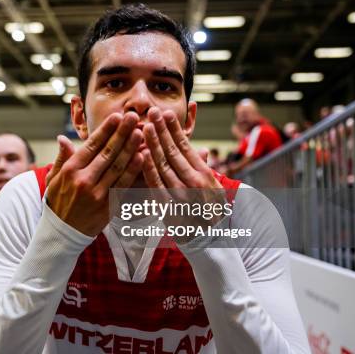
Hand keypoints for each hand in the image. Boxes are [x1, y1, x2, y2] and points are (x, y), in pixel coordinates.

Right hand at [46, 112, 144, 236]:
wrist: (61, 233)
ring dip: (131, 148)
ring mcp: (97, 194)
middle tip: (134, 117)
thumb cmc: (57, 201)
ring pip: (118, 167)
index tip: (117, 116)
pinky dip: (133, 171)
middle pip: (107, 153)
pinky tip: (142, 158)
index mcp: (70, 170)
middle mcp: (83, 180)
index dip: (106, 130)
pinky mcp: (108, 207)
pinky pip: (123, 185)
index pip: (91, 145)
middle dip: (122, 133)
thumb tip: (62, 137)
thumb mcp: (53, 178)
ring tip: (141, 133)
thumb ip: (62, 157)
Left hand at [141, 107, 225, 242]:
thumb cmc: (209, 212)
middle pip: (174, 151)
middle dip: (162, 130)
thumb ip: (203, 168)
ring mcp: (182, 194)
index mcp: (204, 173)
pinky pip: (157, 185)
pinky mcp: (170, 207)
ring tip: (144, 127)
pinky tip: (141, 154)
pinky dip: (149, 169)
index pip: (186, 146)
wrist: (209, 242)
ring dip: (153, 144)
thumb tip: (203, 150)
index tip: (166, 113)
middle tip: (151, 112)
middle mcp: (195, 181)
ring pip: (164, 164)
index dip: (175, 128)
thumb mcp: (213, 188)